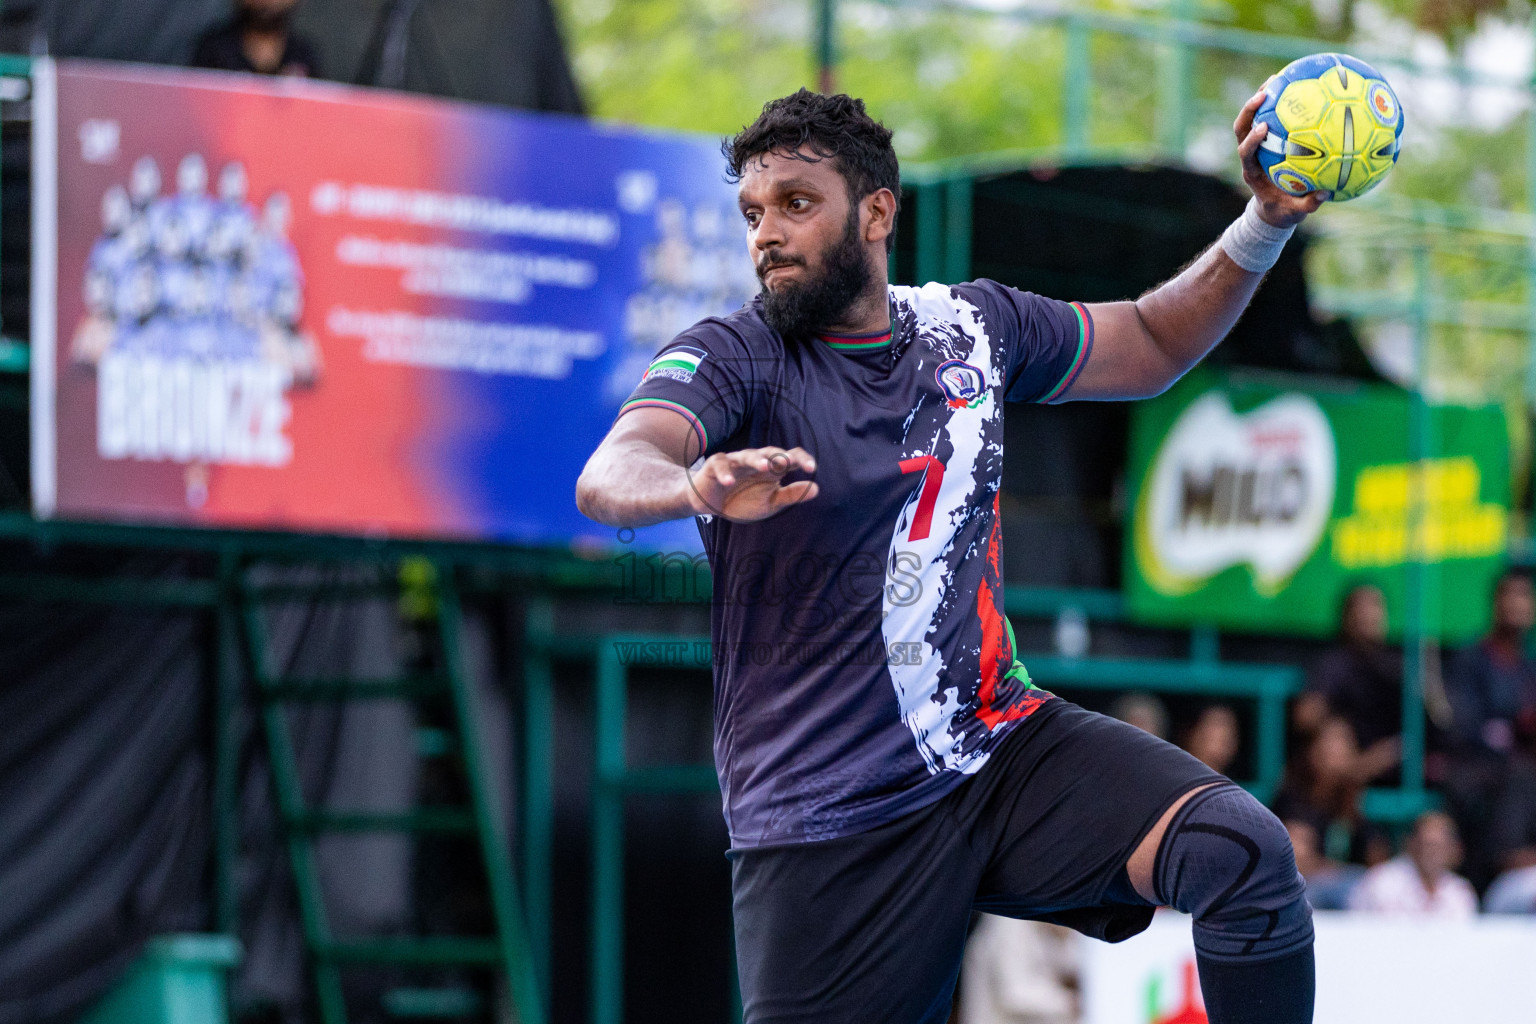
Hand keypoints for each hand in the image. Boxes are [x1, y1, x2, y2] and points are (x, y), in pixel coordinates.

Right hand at [686, 446, 818, 521]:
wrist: (711, 505)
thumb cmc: (742, 500)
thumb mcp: (770, 503)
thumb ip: (791, 495)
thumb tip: (817, 489)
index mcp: (771, 468)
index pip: (789, 457)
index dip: (801, 459)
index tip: (811, 468)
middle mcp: (755, 461)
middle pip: (770, 453)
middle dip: (780, 456)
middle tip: (790, 462)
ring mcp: (735, 461)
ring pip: (747, 456)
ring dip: (756, 460)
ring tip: (765, 467)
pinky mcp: (715, 465)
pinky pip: (721, 465)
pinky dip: (725, 473)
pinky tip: (729, 482)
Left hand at [1235, 88, 1328, 228]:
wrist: (1273, 210)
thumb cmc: (1283, 211)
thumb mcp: (1295, 212)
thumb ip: (1308, 205)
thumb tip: (1325, 194)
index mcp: (1252, 172)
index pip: (1245, 153)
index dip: (1251, 140)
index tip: (1263, 128)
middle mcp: (1250, 156)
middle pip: (1241, 129)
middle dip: (1249, 111)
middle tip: (1265, 93)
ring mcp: (1256, 147)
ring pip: (1252, 119)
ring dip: (1261, 99)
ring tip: (1276, 78)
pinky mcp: (1265, 141)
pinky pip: (1269, 118)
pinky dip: (1278, 103)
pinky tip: (1295, 87)